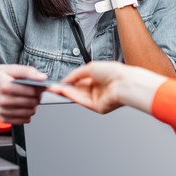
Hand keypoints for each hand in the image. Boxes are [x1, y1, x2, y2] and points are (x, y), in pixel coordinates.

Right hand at [0, 64, 47, 123]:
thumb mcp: (10, 68)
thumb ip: (28, 71)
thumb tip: (43, 78)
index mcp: (5, 86)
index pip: (32, 91)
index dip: (41, 88)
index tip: (42, 85)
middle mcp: (3, 101)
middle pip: (32, 102)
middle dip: (38, 96)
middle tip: (35, 91)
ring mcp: (4, 111)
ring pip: (30, 112)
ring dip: (34, 105)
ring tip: (29, 98)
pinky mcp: (4, 118)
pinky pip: (25, 120)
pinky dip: (28, 113)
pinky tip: (24, 105)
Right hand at [49, 61, 164, 114]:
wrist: (124, 82)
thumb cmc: (113, 72)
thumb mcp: (90, 67)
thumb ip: (76, 74)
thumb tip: (66, 79)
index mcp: (98, 78)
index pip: (80, 81)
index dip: (69, 81)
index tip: (58, 81)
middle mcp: (97, 89)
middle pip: (77, 90)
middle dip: (64, 88)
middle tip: (52, 86)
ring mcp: (97, 98)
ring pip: (77, 96)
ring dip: (65, 92)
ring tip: (54, 89)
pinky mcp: (97, 107)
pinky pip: (81, 101)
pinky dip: (71, 96)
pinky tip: (63, 91)